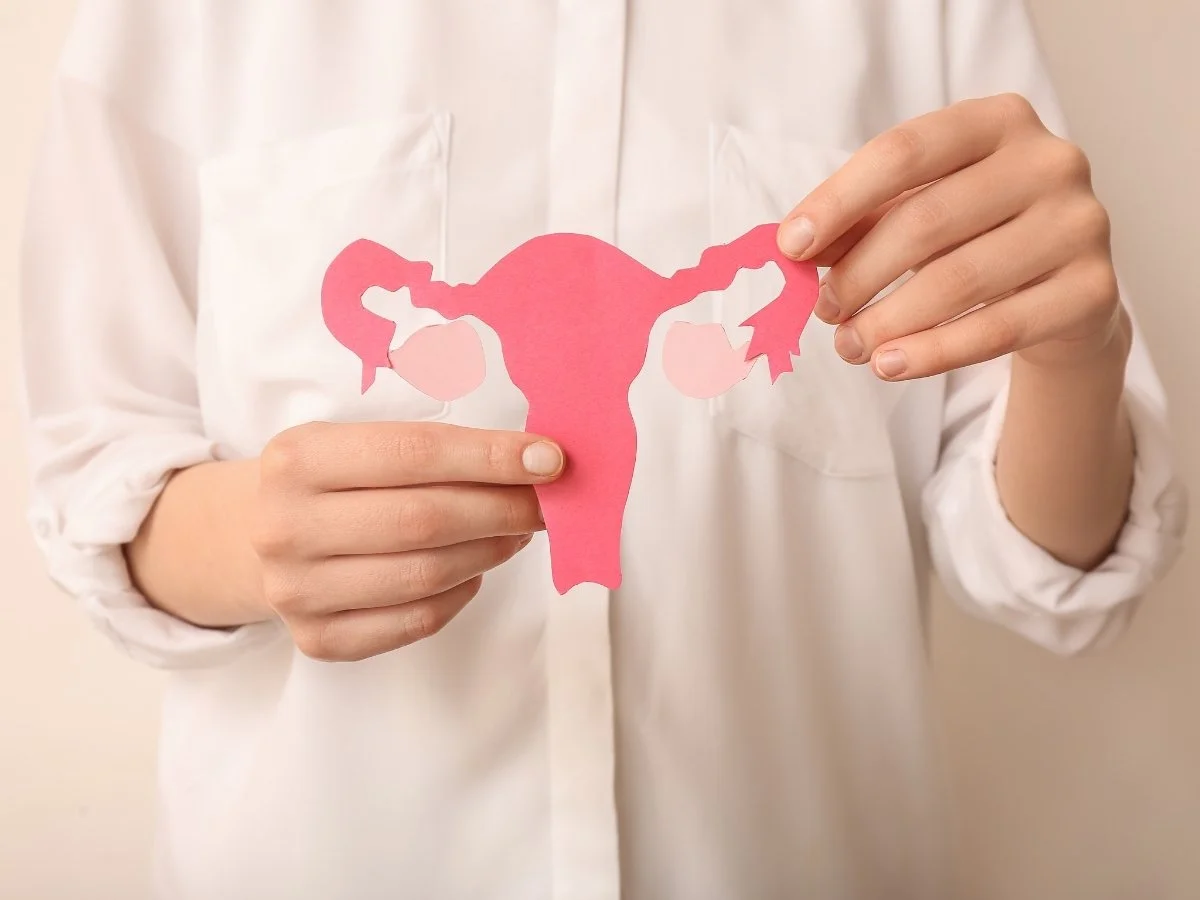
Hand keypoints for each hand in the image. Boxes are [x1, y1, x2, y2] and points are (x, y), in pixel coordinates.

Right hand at [251, 421, 563, 661]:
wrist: (254, 534)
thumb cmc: (332, 479)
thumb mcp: (356, 441)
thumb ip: (433, 447)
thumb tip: (533, 461)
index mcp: (297, 458)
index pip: (414, 453)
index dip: (490, 457)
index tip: (549, 458)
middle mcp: (287, 527)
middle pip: (424, 519)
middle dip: (502, 508)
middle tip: (544, 502)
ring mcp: (297, 591)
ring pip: (426, 575)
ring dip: (490, 550)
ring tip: (515, 531)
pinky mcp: (318, 639)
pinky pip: (417, 621)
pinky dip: (461, 594)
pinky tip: (473, 568)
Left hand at [777, 92, 1130, 379]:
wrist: (1062, 295)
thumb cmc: (974, 239)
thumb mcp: (917, 214)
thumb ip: (861, 223)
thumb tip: (795, 249)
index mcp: (998, 121)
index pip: (902, 152)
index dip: (838, 201)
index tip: (790, 247)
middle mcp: (1050, 161)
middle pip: (925, 221)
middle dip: (858, 273)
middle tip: (823, 311)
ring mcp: (1081, 224)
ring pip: (958, 280)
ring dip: (887, 321)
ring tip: (849, 346)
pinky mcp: (1093, 290)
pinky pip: (996, 329)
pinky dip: (932, 353)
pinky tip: (889, 366)